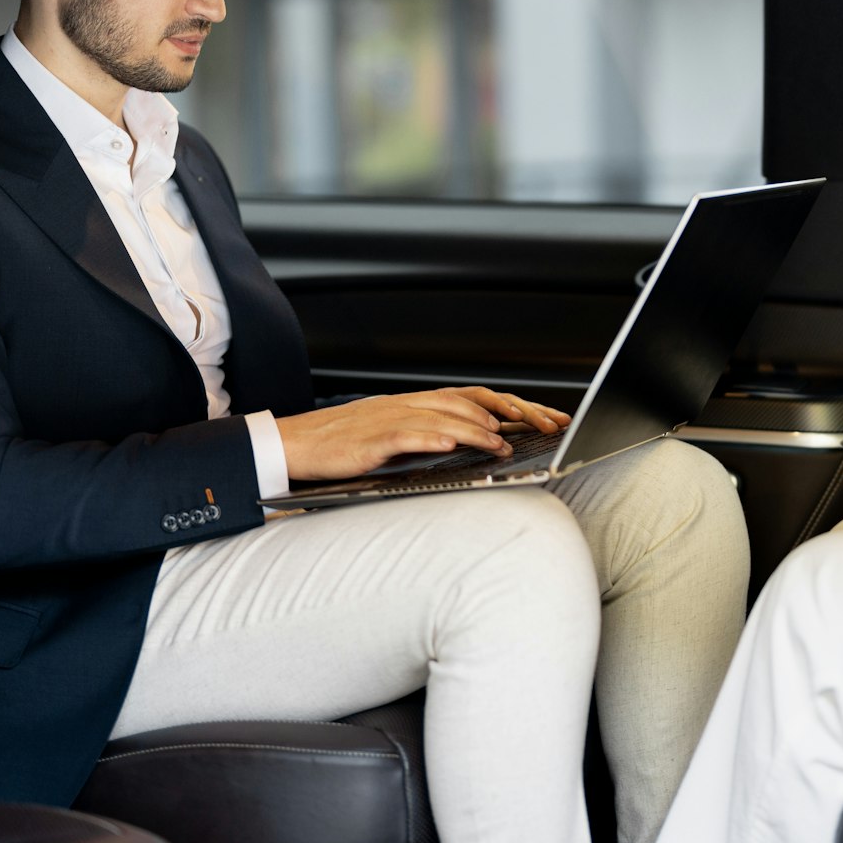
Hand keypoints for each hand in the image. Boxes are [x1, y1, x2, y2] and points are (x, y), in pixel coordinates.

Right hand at [276, 387, 574, 481]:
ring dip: (480, 429)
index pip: (477, 396)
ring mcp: (390, 418)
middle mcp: (410, 404)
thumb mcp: (396, 435)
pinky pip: (407, 434)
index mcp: (418, 402)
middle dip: (514, 414)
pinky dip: (434, 437)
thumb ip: (432, 433)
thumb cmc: (344, 444)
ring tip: (505, 444)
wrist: (294, 445)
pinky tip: (453, 444)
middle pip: (472, 401)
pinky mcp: (371, 439)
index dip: (516, 404)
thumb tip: (475, 441)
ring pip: (445, 415)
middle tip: (546, 427)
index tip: (549, 417)